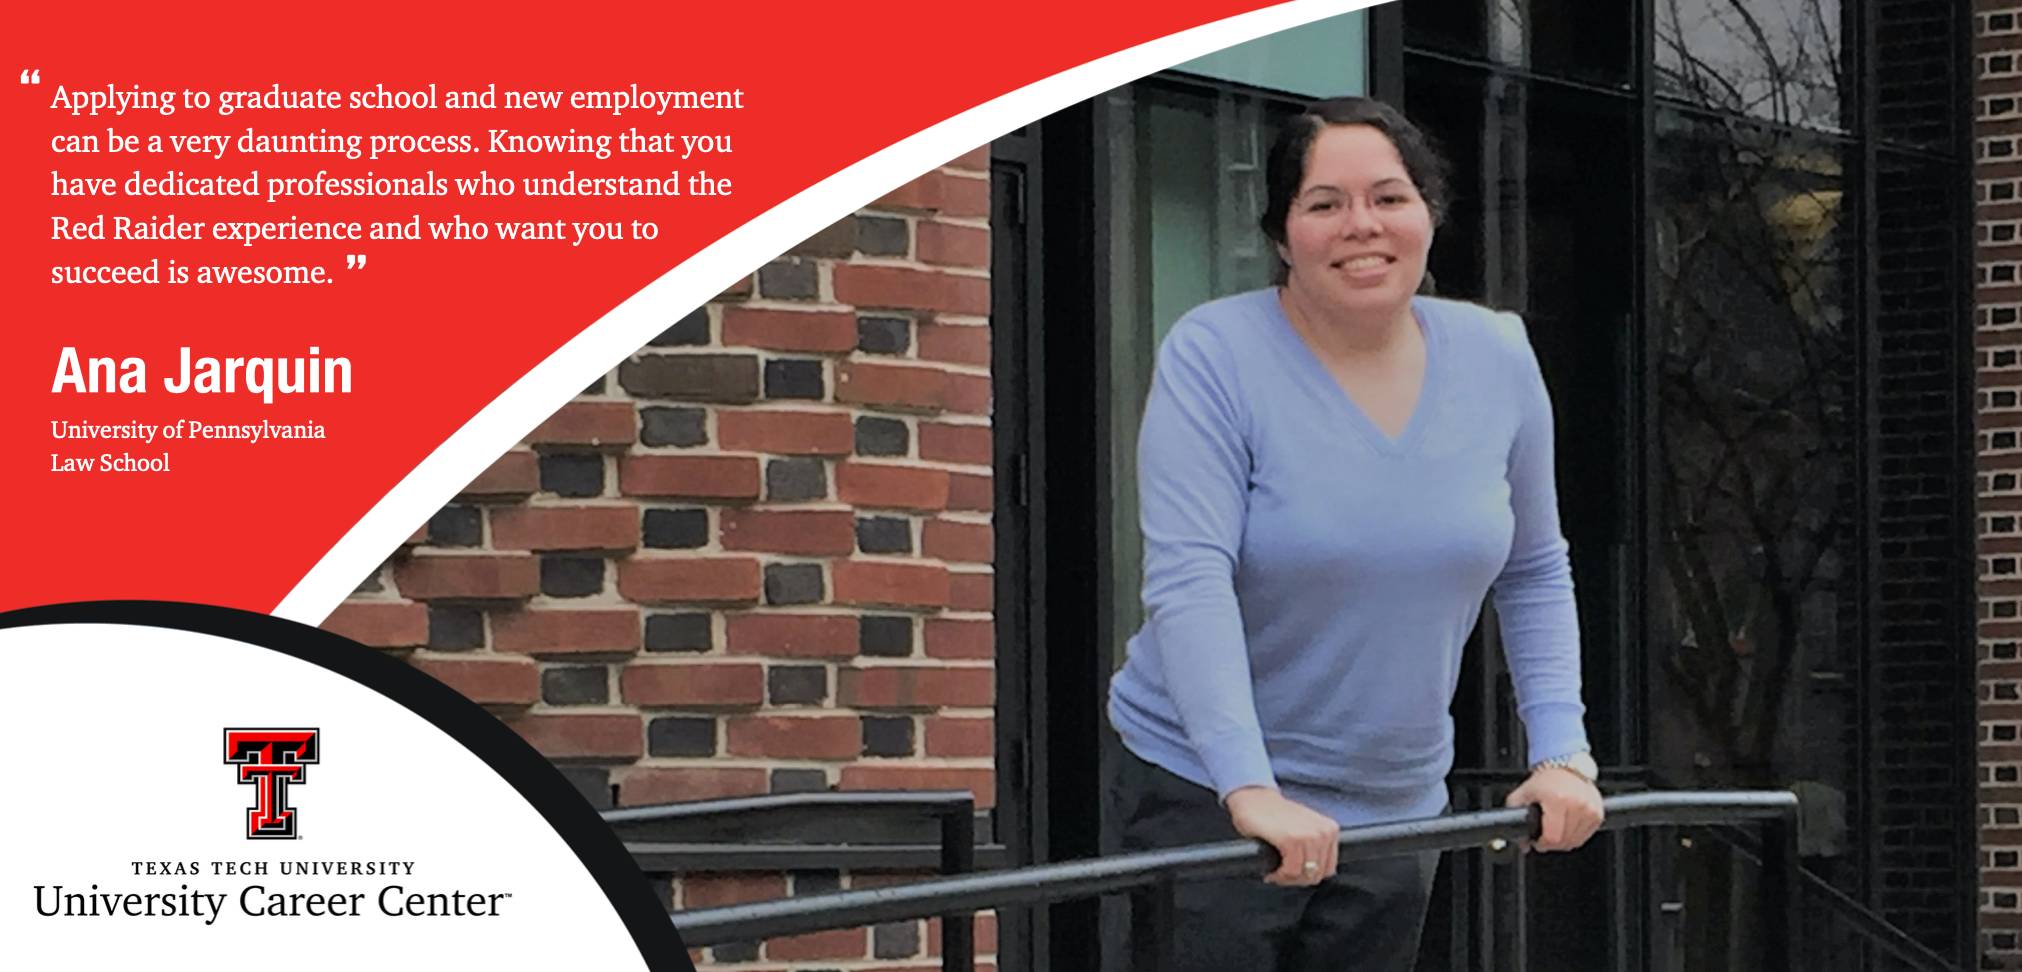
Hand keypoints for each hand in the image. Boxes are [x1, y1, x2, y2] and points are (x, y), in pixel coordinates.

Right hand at [1225, 786, 1339, 884]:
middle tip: (1281, 873)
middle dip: (1296, 879)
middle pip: (1316, 875)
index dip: (1308, 876)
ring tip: (1275, 871)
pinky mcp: (1291, 840)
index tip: (1293, 872)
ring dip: (1286, 878)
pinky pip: (1290, 871)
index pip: (1328, 869)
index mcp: (1330, 830)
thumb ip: (1316, 847)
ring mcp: (1308, 836)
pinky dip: (1279, 875)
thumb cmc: (1275, 814)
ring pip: (1303, 876)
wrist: (1253, 798)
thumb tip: (1314, 873)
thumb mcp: (1306, 827)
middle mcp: (1324, 833)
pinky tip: (1271, 870)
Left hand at [1505, 768, 1603, 851]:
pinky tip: (1566, 826)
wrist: (1565, 766)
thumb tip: (1522, 842)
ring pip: (1575, 841)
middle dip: (1551, 843)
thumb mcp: (1523, 794)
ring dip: (1564, 840)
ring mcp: (1590, 810)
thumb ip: (1515, 816)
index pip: (1552, 837)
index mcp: (1557, 800)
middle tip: (1544, 835)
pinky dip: (1575, 835)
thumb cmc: (1545, 780)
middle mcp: (1576, 805)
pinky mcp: (1597, 814)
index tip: (1537, 841)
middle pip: (1564, 841)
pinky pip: (1585, 835)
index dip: (1542, 844)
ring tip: (1555, 829)